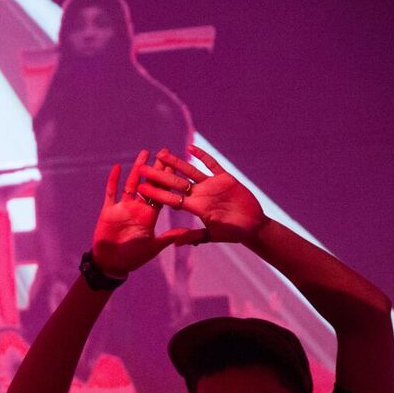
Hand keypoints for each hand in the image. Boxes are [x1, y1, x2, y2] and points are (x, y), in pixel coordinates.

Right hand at [90, 150, 197, 276]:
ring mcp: (123, 208)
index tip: (176, 164)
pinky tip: (117, 167)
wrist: (112, 263)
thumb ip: (168, 237)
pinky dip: (113, 180)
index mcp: (150, 215)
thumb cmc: (133, 257)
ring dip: (137, 169)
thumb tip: (188, 231)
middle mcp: (138, 208)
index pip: (162, 193)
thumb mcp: (153, 247)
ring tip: (144, 153)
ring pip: (132, 184)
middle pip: (149, 184)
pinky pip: (111, 193)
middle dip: (156, 168)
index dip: (169, 179)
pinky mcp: (109, 210)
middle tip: (164, 151)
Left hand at [139, 145, 265, 244]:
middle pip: (175, 182)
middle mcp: (199, 194)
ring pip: (190, 171)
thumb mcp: (212, 235)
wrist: (252, 226)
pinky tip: (190, 148)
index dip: (156, 192)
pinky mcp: (225, 178)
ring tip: (161, 153)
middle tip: (141, 167)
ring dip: (176, 162)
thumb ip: (195, 236)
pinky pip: (212, 164)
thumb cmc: (232, 233)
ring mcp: (211, 185)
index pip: (170, 198)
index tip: (140, 187)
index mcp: (194, 207)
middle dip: (159, 174)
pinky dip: (202, 156)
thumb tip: (176, 244)